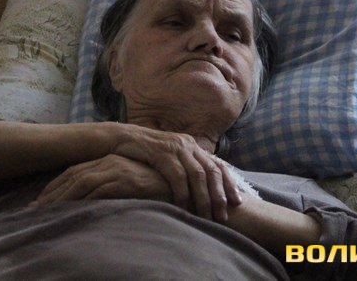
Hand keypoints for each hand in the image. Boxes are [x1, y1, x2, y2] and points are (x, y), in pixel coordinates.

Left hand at [34, 154, 170, 205]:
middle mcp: (108, 162)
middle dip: (50, 194)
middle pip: (71, 176)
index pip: (73, 172)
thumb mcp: (127, 184)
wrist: (179, 183)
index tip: (38, 202)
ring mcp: (115, 169)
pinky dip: (80, 201)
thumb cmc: (154, 186)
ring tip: (43, 213)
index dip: (54, 187)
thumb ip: (110, 186)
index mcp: (106, 161)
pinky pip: (96, 191)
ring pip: (79, 182)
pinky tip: (68, 211)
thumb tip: (88, 200)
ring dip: (59, 198)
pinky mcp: (124, 180)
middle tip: (32, 211)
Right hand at [106, 124, 241, 221]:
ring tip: (206, 217)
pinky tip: (184, 207)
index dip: (229, 183)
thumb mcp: (168, 157)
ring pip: (197, 175)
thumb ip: (183, 167)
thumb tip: (199, 188)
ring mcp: (175, 147)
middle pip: (211, 171)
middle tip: (224, 216)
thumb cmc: (143, 153)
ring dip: (204, 198)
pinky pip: (177, 176)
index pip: (217, 164)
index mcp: (192, 144)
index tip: (238, 202)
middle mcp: (187, 144)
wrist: (119, 139)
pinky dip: (183, 194)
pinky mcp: (161, 152)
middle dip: (219, 195)